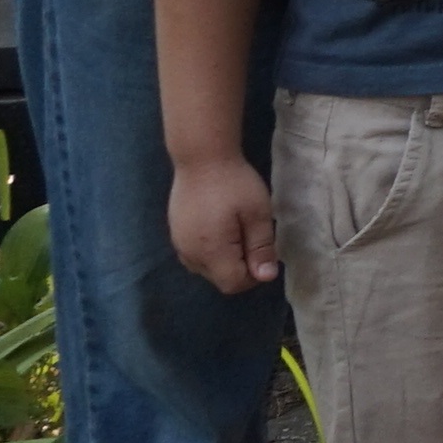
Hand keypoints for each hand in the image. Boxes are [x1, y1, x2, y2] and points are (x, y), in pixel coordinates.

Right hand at [168, 150, 278, 295]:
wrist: (201, 157)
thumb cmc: (234, 183)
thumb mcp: (257, 213)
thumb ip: (261, 247)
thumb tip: (267, 277)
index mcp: (211, 251)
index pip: (233, 284)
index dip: (254, 275)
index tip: (265, 252)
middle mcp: (190, 254)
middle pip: (219, 280)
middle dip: (241, 268)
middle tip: (253, 237)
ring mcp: (179, 244)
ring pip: (206, 270)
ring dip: (226, 261)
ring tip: (238, 231)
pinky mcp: (176, 234)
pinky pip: (195, 256)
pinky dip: (212, 252)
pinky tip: (222, 228)